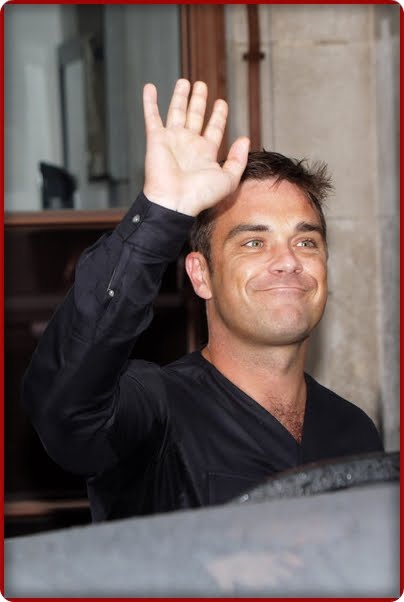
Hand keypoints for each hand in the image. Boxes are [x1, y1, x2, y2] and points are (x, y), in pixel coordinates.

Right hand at [143, 79, 249, 216]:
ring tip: (185, 82)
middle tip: (201, 85)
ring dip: (180, 96)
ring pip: (177, 112)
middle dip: (199, 101)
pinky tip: (149, 87)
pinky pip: (152, 117)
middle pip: (195, 116)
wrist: (175, 201)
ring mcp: (172, 141)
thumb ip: (238, 159)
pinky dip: (150, 102)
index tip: (221, 103)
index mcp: (205, 153)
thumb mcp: (229, 179)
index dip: (218, 115)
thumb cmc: (200, 195)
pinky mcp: (156, 139)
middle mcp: (188, 145)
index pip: (213, 129)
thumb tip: (244, 139)